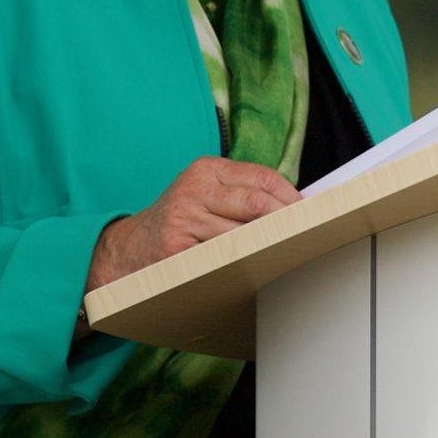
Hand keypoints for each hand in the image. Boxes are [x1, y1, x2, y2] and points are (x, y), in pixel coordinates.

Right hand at [86, 159, 300, 292]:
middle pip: (256, 203)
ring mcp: (184, 217)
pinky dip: (241, 262)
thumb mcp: (205, 195)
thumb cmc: (179, 222)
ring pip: (242, 232)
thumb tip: (295, 207)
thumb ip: (241, 195)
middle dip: (285, 220)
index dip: (291, 197)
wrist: (126, 250)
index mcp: (207, 170)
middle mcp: (194, 188)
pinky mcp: (177, 247)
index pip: (262, 178)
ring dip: (267, 245)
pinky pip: (221, 255)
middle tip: (307, 234)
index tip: (311, 212)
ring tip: (286, 253)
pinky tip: (254, 268)